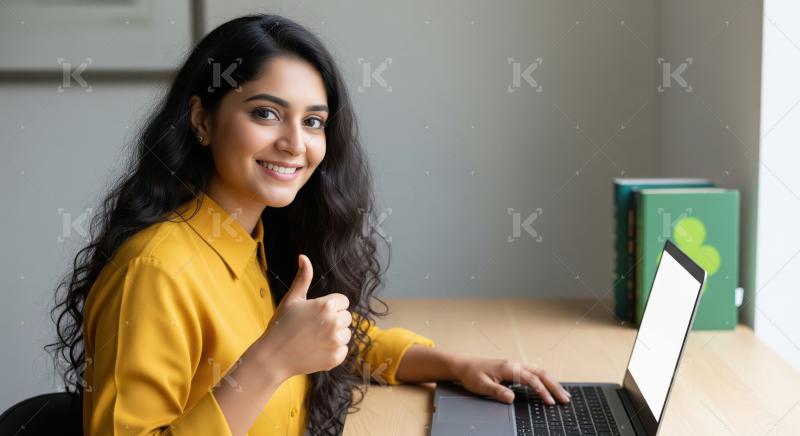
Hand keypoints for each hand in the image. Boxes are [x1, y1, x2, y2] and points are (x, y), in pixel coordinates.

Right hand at [258, 254, 352, 378]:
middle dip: (333, 320)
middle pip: (346, 317)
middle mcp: (335, 322)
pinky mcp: (337, 357)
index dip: (330, 306)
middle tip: (313, 327)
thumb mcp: (292, 299)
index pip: (343, 301)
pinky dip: (333, 351)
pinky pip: (343, 349)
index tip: (316, 314)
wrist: (273, 357)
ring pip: (346, 333)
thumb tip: (303, 257)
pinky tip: (316, 350)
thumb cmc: (281, 325)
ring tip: (314, 338)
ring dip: (335, 336)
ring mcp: (336, 341)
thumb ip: (303, 277)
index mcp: (326, 305)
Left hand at [449, 356, 570, 404]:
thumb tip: (511, 398)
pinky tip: (551, 388)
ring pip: (540, 373)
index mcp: (509, 367)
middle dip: (554, 386)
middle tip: (565, 399)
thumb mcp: (482, 385)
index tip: (549, 402)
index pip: (530, 379)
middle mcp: (516, 364)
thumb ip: (497, 391)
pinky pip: (535, 374)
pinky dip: (546, 381)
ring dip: (553, 383)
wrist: (465, 365)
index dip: (541, 391)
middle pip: (541, 374)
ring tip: (564, 395)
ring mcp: (517, 365)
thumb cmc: (473, 374)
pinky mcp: (516, 369)